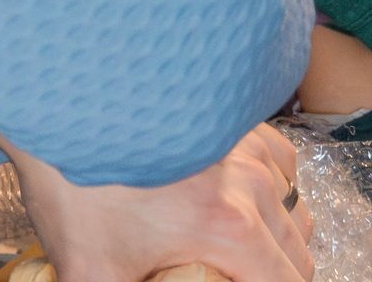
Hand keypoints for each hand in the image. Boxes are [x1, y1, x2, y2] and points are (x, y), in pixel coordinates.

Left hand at [0, 122, 312, 281]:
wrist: (73, 106)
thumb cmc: (82, 188)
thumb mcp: (93, 271)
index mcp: (230, 230)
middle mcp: (253, 187)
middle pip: (298, 254)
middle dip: (274, 276)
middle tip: (234, 279)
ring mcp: (250, 151)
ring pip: (295, 212)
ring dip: (279, 241)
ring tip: (240, 257)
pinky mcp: (239, 126)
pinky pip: (284, 167)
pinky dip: (277, 193)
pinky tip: (245, 204)